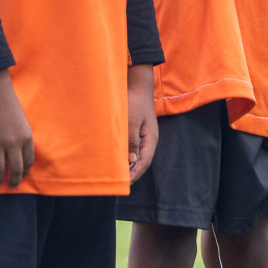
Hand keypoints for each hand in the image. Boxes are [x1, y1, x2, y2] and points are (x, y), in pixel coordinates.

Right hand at [0, 70, 33, 187]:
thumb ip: (21, 140)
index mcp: (26, 137)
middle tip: (9, 187)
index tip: (20, 177)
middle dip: (12, 182)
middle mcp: (13, 142)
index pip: (28, 163)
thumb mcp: (21, 122)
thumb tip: (19, 157)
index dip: (24, 173)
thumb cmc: (7, 104)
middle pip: (14, 170)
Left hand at [127, 65, 157, 182]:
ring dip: (128, 164)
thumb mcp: (131, 122)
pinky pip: (133, 147)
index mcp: (150, 139)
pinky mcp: (138, 130)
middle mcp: (149, 139)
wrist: (137, 84)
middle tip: (118, 182)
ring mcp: (144, 135)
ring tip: (117, 174)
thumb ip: (131, 141)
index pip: (144, 162)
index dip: (135, 174)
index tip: (125, 183)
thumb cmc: (134, 102)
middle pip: (141, 161)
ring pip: (137, 155)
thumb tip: (131, 161)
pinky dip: (126, 154)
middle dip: (131, 172)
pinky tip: (117, 158)